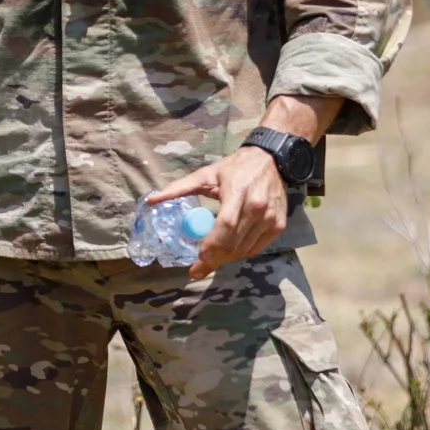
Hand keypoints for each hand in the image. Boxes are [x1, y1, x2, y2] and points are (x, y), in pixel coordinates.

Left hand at [148, 146, 288, 279]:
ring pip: (245, 249)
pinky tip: (230, 250)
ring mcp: (270, 217)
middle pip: (234, 243)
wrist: (271, 160)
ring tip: (212, 258)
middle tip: (197, 270)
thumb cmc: (234, 168)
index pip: (225, 226)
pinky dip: (241, 253)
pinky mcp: (279, 225)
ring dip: (227, 258)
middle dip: (214, 260)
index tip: (197, 261)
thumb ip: (178, 189)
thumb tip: (151, 200)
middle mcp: (257, 207)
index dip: (211, 246)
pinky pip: (257, 248)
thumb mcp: (205, 174)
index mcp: (237, 191)